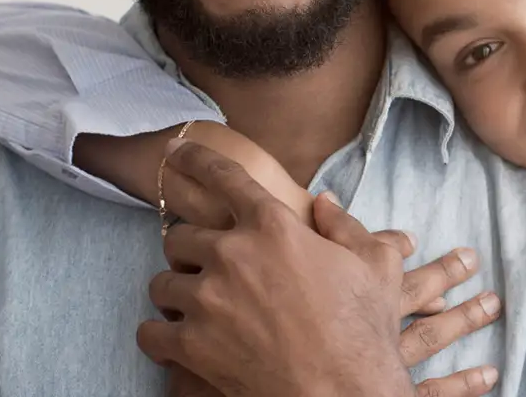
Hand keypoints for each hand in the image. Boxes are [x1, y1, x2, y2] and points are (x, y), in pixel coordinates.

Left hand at [137, 141, 500, 396]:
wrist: (343, 390)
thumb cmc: (363, 330)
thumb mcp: (375, 265)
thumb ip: (347, 226)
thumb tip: (325, 202)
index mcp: (273, 226)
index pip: (222, 178)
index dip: (195, 159)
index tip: (174, 153)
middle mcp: (231, 254)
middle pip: (180, 236)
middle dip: (192, 251)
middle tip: (212, 269)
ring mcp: (206, 300)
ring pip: (162, 282)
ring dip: (177, 292)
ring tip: (198, 307)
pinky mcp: (190, 345)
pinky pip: (150, 332)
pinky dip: (159, 337)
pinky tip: (176, 341)